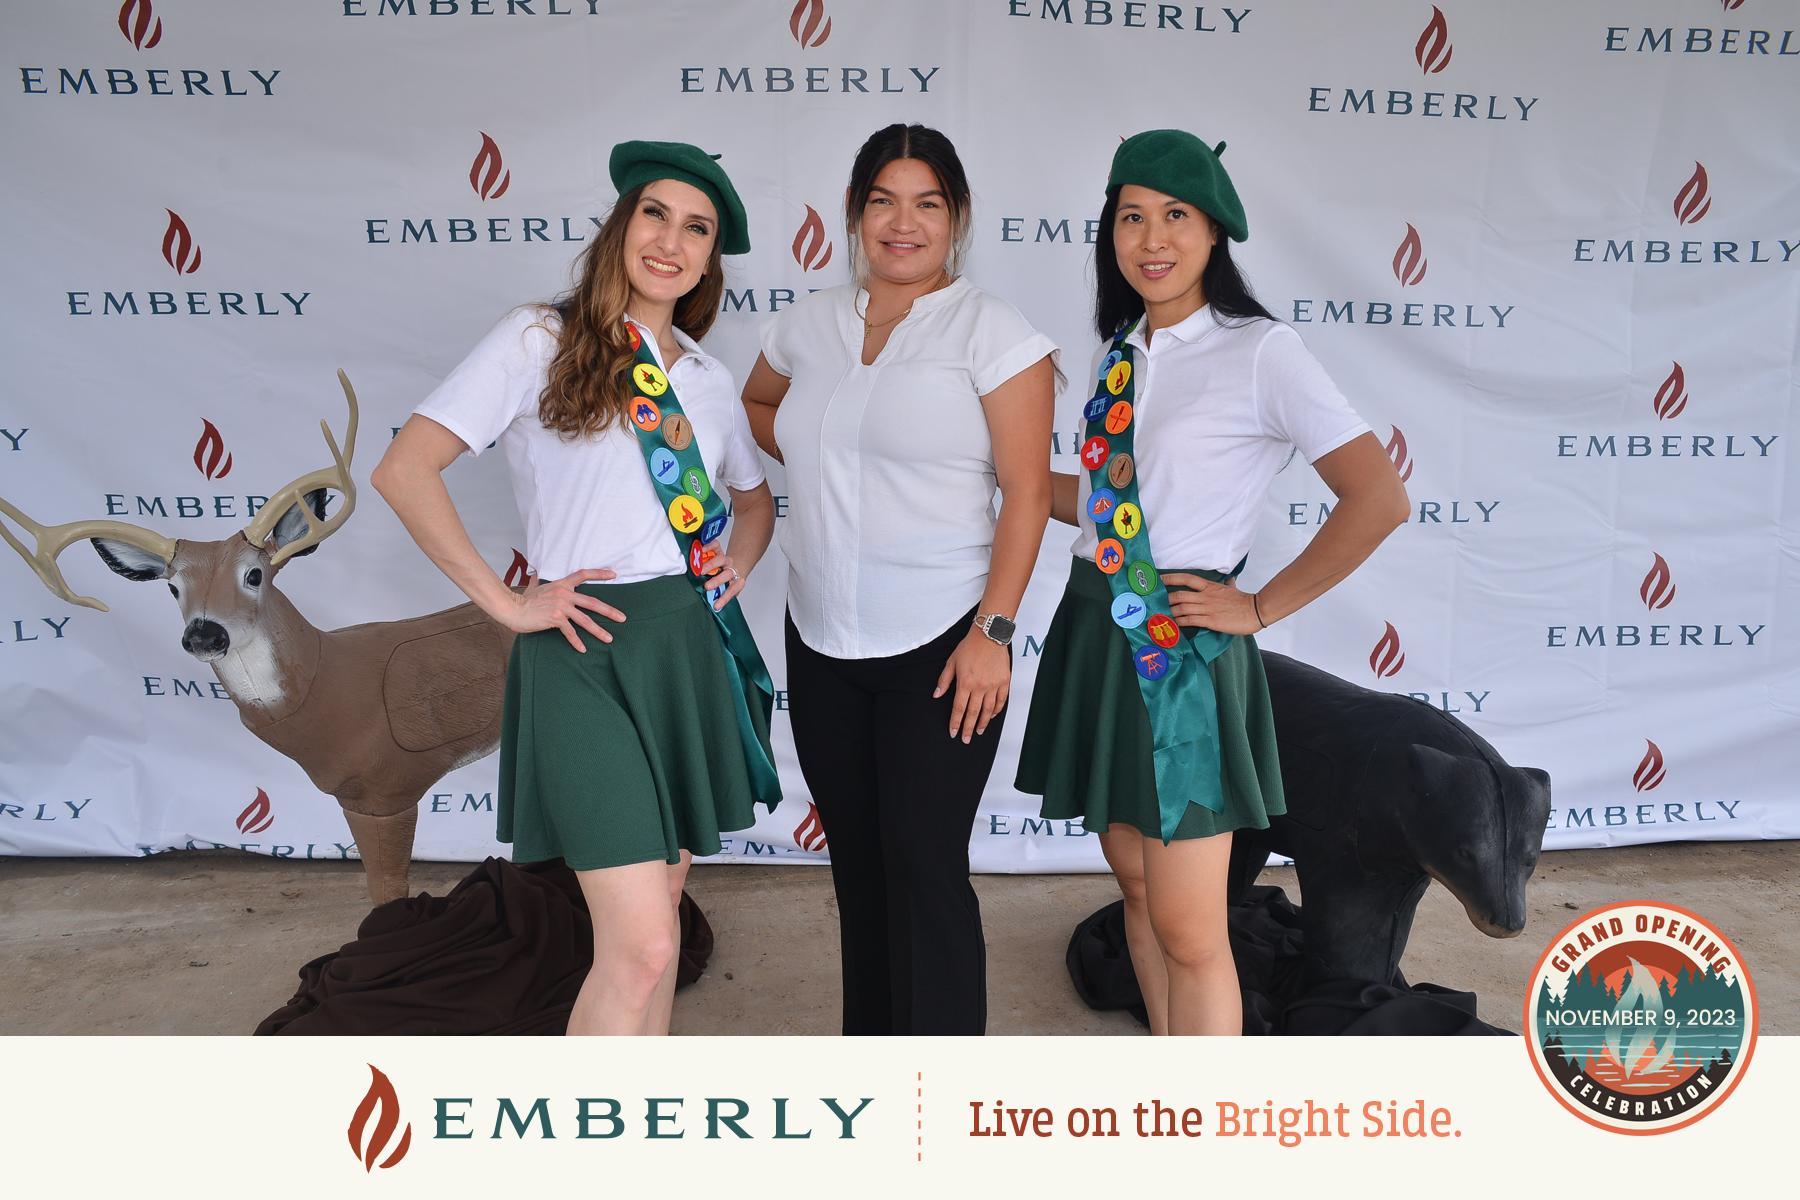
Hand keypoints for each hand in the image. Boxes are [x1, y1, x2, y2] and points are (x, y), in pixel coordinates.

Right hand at [500, 567, 626, 651]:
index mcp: (562, 584)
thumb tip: (537, 573)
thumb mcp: (535, 586)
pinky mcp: (555, 618)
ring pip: (585, 619)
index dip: (599, 573)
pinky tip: (583, 649)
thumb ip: (540, 580)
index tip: (614, 574)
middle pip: (592, 602)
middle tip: (622, 618)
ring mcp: (561, 606)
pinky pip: (570, 632)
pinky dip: (576, 642)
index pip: (583, 574)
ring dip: (598, 630)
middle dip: (609, 611)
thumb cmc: (523, 600)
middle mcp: (564, 594)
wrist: (512, 608)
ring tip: (609, 638)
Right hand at [701, 551, 746, 610]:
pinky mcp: (719, 549)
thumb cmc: (727, 580)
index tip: (716, 606)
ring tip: (700, 571)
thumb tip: (712, 606)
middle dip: (717, 580)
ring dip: (710, 565)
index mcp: (736, 580)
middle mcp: (731, 569)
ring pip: (720, 559)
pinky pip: (715, 545)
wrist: (735, 564)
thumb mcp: (726, 589)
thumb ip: (719, 595)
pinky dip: (708, 546)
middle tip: (707, 586)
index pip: (732, 590)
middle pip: (726, 574)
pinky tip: (701, 551)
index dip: (724, 598)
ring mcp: (725, 559)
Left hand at [933, 628, 1011, 742]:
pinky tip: (993, 716)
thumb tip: (937, 695)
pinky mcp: (1004, 682)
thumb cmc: (969, 647)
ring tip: (979, 731)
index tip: (953, 733)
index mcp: (965, 683)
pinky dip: (997, 710)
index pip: (959, 708)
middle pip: (973, 713)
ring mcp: (993, 685)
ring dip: (983, 723)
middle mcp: (980, 687)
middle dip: (968, 728)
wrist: (989, 635)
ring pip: (988, 710)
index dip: (955, 722)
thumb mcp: (951, 662)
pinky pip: (1001, 701)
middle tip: (966, 739)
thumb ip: (944, 680)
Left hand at [1162, 573, 1262, 635]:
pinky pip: (1190, 620)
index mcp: (1210, 586)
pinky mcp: (1210, 621)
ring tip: (1161, 616)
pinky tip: (1174, 624)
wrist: (1255, 611)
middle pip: (1180, 594)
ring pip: (1182, 608)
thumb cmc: (1243, 601)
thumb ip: (1228, 584)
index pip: (1187, 579)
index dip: (1171, 578)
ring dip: (1170, 612)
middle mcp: (1206, 596)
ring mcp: (1207, 608)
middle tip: (1157, 603)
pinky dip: (1179, 622)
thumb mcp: (1233, 588)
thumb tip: (1230, 579)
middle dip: (1166, 599)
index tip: (1159, 580)